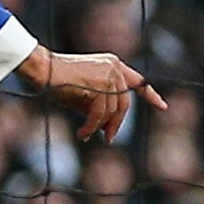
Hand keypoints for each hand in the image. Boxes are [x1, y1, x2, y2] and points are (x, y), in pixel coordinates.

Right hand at [18, 47, 167, 142]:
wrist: (41, 70)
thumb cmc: (56, 82)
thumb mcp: (82, 96)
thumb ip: (99, 106)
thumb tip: (107, 127)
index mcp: (112, 65)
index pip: (137, 82)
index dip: (150, 96)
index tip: (162, 107)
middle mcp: (115, 67)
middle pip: (124, 103)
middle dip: (116, 123)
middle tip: (108, 139)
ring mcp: (109, 74)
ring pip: (113, 110)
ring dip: (98, 126)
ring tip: (84, 135)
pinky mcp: (101, 83)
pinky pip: (101, 112)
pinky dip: (92, 125)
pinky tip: (82, 132)